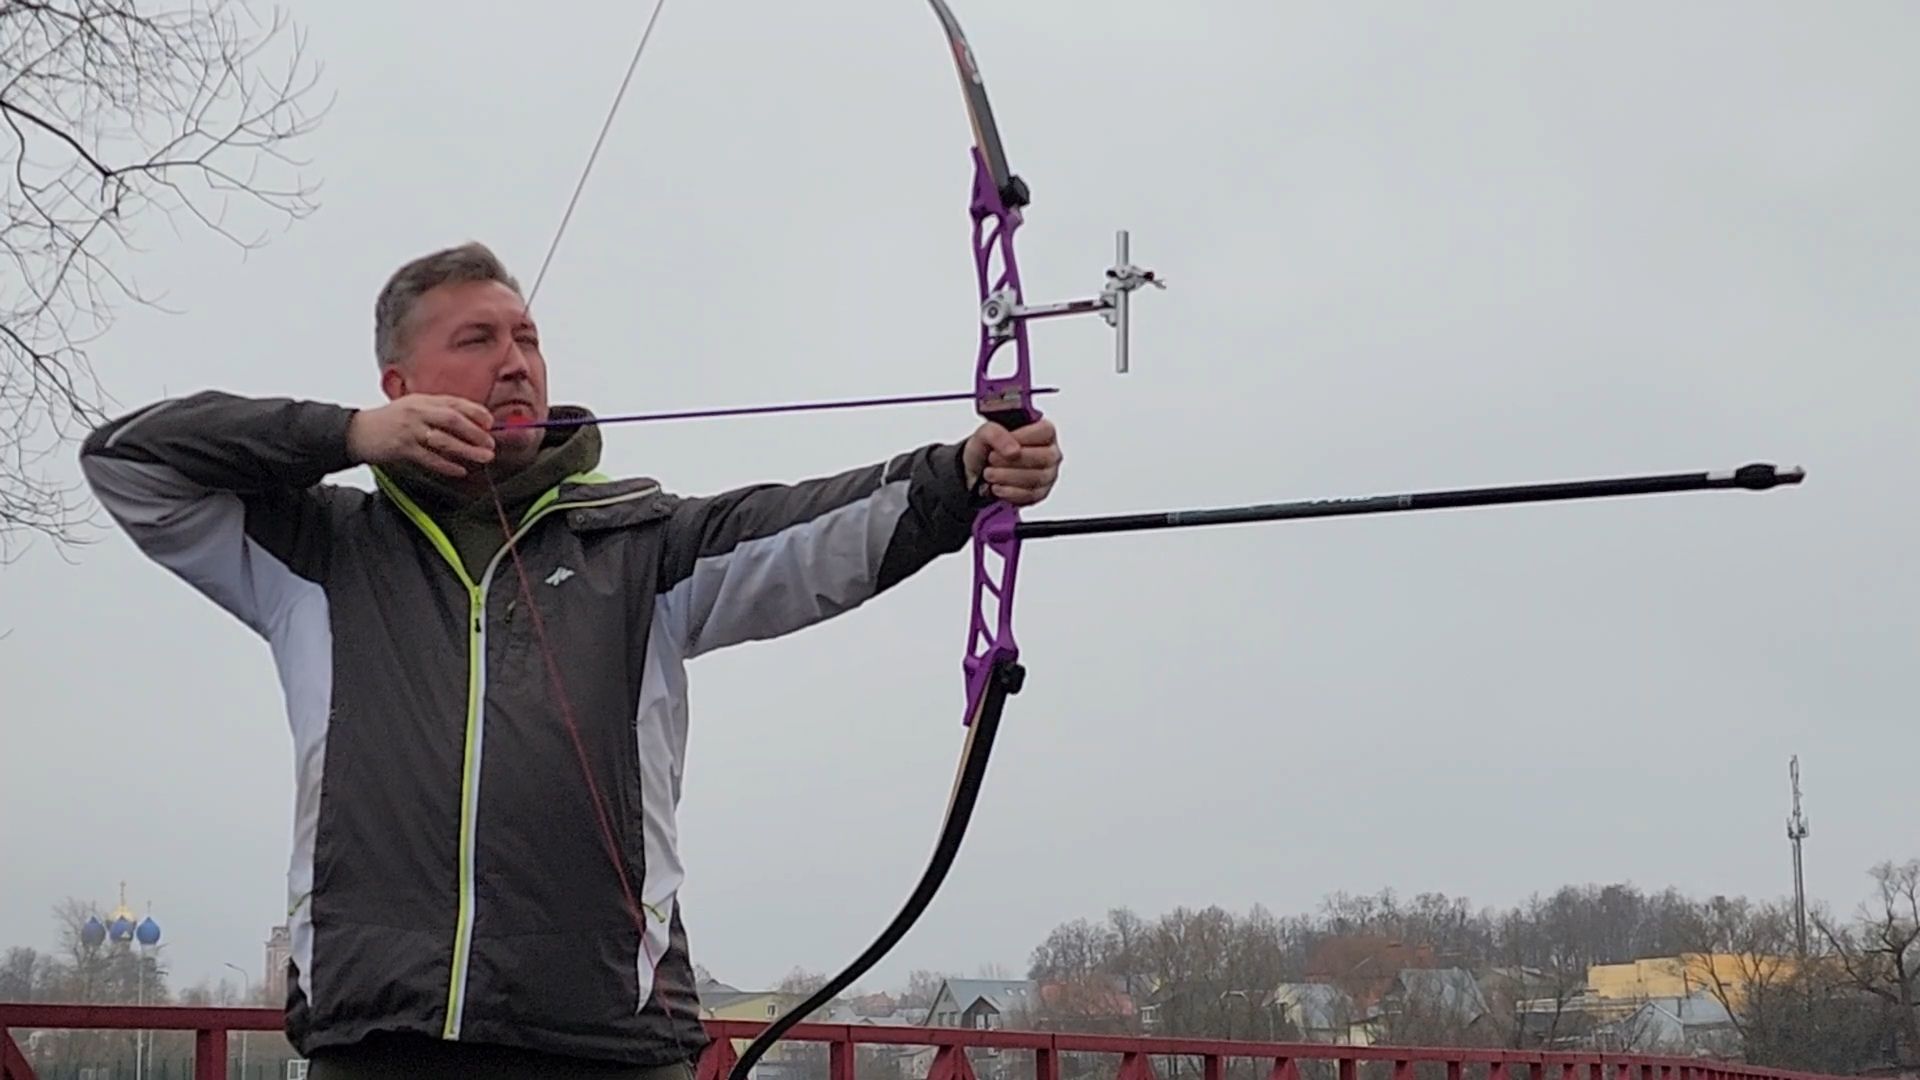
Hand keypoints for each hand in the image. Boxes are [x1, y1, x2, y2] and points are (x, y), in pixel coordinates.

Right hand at [347, 394, 496, 477]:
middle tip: (491, 443)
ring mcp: (409, 430)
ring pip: (443, 440)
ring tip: (483, 457)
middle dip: (475, 432)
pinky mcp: (402, 448)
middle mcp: (417, 412)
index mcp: (422, 400)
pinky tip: (460, 470)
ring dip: (466, 449)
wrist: (357, 431)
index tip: (490, 422)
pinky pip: (429, 458)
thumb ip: (437, 411)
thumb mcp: (413, 407)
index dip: (475, 412)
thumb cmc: (389, 421)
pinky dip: (446, 465)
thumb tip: (469, 422)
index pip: (454, 402)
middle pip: (452, 420)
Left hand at [962, 418, 1061, 505]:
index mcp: (1044, 432)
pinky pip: (1030, 495)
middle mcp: (1050, 453)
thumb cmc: (987, 450)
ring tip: (989, 473)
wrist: (978, 473)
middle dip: (1012, 460)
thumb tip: (1014, 451)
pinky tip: (996, 487)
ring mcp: (1048, 475)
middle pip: (1044, 457)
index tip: (1001, 443)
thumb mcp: (985, 433)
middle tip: (991, 459)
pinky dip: (1009, 492)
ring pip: (1036, 478)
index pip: (1046, 431)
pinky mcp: (1040, 494)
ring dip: (1007, 476)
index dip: (1022, 437)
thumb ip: (997, 434)